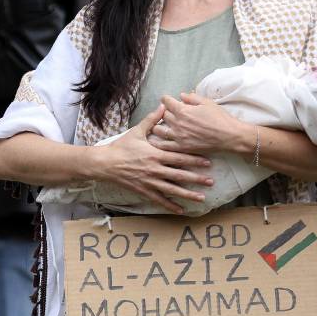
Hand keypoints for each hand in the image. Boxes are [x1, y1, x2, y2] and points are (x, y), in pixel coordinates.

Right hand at [96, 106, 214, 213]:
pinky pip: (159, 199)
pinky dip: (170, 205)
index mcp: (155, 154)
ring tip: (202, 197)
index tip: (208, 162)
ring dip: (188, 194)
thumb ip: (152, 120)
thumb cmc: (121, 147)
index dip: (194, 160)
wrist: (105, 163)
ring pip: (172, 189)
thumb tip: (163, 106)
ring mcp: (150, 181)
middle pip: (180, 175)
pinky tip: (181, 210)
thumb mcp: (137, 131)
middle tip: (211, 181)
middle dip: (197, 178)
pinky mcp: (144, 190)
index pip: (179, 157)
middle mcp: (155, 169)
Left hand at [150, 93, 251, 155]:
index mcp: (183, 110)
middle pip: (162, 115)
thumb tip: (181, 95)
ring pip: (158, 129)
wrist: (230, 136)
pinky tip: (157, 139)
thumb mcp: (207, 103)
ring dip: (158, 125)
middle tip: (168, 112)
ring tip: (162, 125)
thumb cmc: (220, 118)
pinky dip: (158, 141)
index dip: (166, 99)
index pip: (166, 101)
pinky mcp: (181, 147)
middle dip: (164, 112)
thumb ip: (192, 98)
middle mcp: (178, 123)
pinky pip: (164, 145)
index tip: (167, 100)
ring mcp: (178, 136)